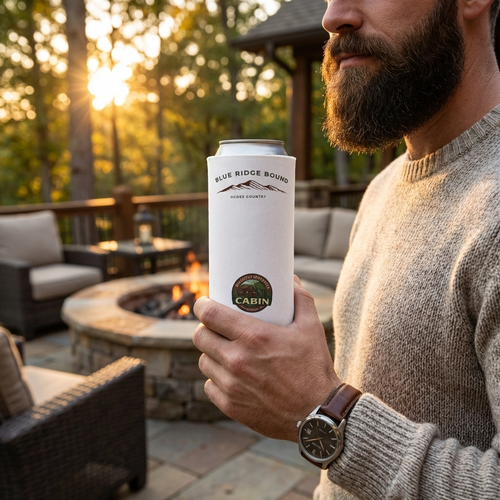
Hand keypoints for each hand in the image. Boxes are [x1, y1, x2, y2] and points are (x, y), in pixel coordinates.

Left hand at [193, 276, 340, 440]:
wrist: (318, 414)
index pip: (209, 314)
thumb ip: (300, 300)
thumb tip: (291, 280)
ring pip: (204, 361)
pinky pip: (209, 386)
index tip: (204, 303)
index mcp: (254, 336)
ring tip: (223, 351)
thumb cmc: (314, 368)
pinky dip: (216, 379)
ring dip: (211, 353)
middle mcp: (237, 359)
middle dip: (205, 328)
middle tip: (216, 327)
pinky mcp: (231, 405)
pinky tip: (229, 376)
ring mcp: (231, 384)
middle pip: (199, 336)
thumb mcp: (311, 328)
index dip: (202, 305)